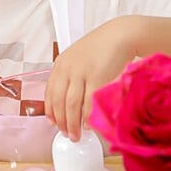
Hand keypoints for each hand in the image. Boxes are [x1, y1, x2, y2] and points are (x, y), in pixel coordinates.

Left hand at [44, 17, 136, 141]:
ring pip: (72, 105)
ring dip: (73, 124)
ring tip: (76, 135)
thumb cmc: (101, 48)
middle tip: (66, 134)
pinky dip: (88, 117)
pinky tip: (89, 125)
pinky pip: (90, 102)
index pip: (50, 92)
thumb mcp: (77, 58)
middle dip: (61, 122)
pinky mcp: (98, 78)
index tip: (52, 123)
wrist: (120, 36)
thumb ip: (70, 74)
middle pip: (60, 101)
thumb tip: (67, 101)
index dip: (50, 110)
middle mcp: (68, 68)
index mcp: (61, 64)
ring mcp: (82, 73)